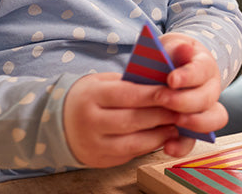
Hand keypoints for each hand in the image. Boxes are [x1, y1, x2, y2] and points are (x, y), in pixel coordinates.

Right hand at [62, 73, 182, 166]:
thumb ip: (129, 82)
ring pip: (133, 142)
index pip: (127, 95)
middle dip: (160, 115)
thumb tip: (164, 82)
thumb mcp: (103, 82)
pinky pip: (130, 154)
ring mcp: (93, 144)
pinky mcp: (99, 159)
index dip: (152, 95)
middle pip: (132, 120)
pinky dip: (149, 146)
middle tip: (182, 109)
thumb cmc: (90, 97)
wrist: (59, 121)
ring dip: (159, 135)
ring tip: (176, 125)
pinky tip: (163, 138)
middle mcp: (90, 122)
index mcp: (91, 96)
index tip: (173, 92)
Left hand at [156, 33, 227, 156]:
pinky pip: (194, 140)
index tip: (171, 79)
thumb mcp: (170, 46)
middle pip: (207, 98)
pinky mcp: (192, 128)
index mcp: (205, 66)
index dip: (188, 76)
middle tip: (162, 99)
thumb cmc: (169, 57)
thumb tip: (183, 48)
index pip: (202, 70)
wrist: (169, 69)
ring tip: (174, 122)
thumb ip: (175, 48)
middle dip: (184, 101)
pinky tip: (168, 147)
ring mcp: (205, 109)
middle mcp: (211, 88)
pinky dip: (183, 146)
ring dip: (194, 122)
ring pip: (213, 120)